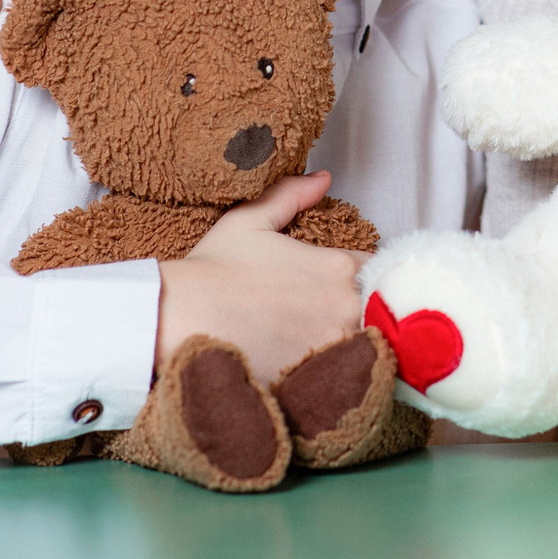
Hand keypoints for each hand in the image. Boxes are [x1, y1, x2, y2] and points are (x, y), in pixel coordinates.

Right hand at [157, 173, 365, 378]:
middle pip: (375, 310)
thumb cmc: (213, 268)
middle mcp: (345, 306)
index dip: (366, 276)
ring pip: (361, 345)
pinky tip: (307, 367)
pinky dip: (331, 373)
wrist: (180, 319)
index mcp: (338, 267)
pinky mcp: (316, 381)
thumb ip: (292, 195)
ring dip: (348, 342)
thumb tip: (324, 177)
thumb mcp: (251, 219)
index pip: (377, 270)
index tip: (344, 283)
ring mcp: (333, 347)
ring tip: (317, 342)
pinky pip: (340, 377)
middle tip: (327, 315)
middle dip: (361, 310)